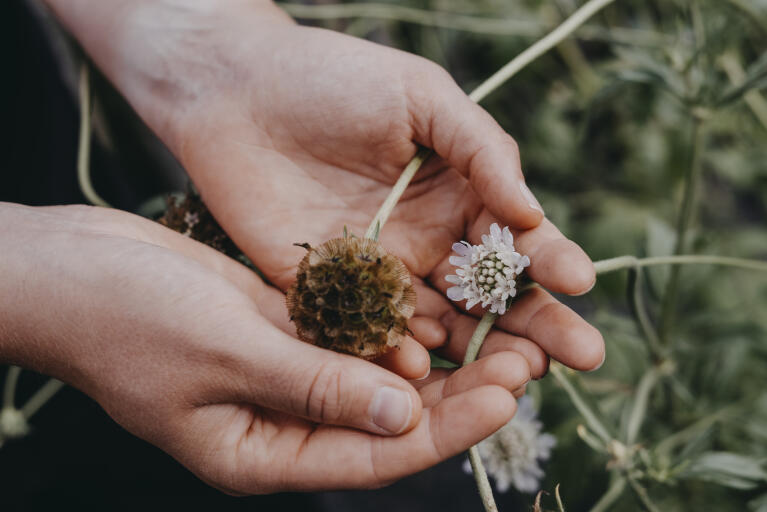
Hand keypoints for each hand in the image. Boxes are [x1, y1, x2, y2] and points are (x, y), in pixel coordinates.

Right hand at [0, 203, 530, 492]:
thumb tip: (401, 413)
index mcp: (263, 453)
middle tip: (524, 358)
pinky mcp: (285, 331)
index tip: (506, 395)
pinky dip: (396, 327)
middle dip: (459, 394)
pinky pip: (353, 338)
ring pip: (379, 376)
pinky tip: (443, 308)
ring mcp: (286, 375)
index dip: (445, 429)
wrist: (76, 272)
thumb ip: (314, 385)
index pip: (373, 454)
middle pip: (388, 419)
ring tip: (503, 333)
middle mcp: (283, 421)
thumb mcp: (225, 354)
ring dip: (438, 359)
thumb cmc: (129, 320)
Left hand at [95, 1, 603, 374]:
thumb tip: (531, 211)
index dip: (549, 259)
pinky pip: (368, 333)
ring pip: (438, 326)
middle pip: (489, 298)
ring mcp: (380, 275)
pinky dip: (394, 355)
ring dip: (475, 353)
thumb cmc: (334, 78)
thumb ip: (480, 149)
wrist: (238, 91)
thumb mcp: (420, 96)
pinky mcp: (328, 294)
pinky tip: (421, 371)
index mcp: (457, 195)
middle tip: (579, 355)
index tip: (579, 281)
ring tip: (513, 375)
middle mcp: (426, 243)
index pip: (515, 239)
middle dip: (535, 325)